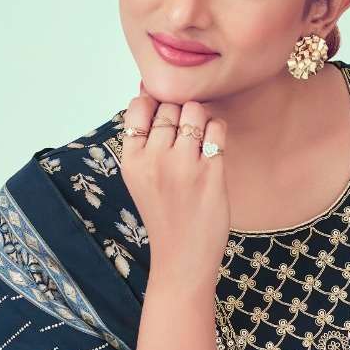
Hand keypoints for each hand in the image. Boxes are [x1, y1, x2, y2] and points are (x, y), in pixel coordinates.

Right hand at [119, 81, 229, 290]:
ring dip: (201, 119)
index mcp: (131, 160)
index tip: (164, 121)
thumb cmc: (164, 214)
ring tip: (201, 139)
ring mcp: (183, 166)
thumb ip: (143, 141)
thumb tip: (149, 91)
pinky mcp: (210, 174)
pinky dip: (218, 131)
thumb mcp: (140, 178)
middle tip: (186, 136)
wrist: (182, 257)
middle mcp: (154, 159)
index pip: (139, 105)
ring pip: (194, 111)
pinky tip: (214, 147)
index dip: (154, 104)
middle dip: (180, 113)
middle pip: (170, 106)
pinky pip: (217, 129)